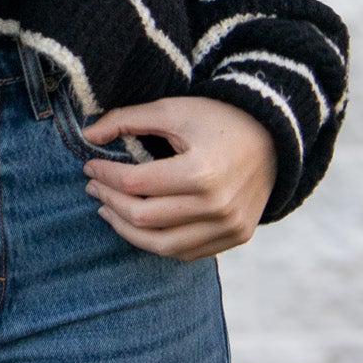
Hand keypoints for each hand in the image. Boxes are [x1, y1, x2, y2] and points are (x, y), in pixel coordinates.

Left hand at [80, 94, 277, 260]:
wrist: (274, 137)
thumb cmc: (219, 119)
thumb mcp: (173, 110)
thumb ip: (127, 119)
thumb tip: (87, 134)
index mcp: (200, 172)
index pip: (135, 182)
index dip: (105, 174)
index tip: (89, 165)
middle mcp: (216, 206)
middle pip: (143, 217)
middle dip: (110, 200)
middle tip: (93, 186)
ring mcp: (228, 227)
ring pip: (162, 244)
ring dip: (126, 230)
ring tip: (107, 210)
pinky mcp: (235, 237)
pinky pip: (186, 252)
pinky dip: (158, 242)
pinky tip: (140, 226)